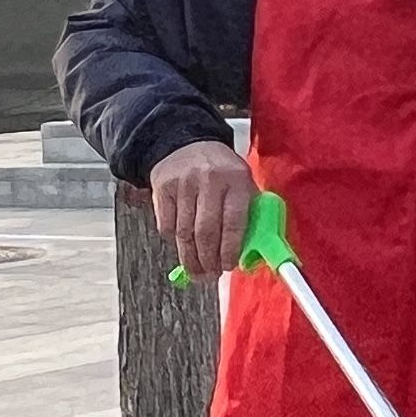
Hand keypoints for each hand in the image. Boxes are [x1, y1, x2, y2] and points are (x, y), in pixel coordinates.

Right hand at [149, 141, 256, 275]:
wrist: (186, 142)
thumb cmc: (221, 170)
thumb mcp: (243, 183)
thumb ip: (250, 215)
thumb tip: (252, 254)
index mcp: (236, 180)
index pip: (234, 223)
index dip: (230, 250)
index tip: (228, 266)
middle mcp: (209, 180)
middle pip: (206, 232)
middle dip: (207, 260)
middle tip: (210, 274)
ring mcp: (184, 184)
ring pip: (184, 233)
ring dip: (190, 258)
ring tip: (196, 269)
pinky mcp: (163, 188)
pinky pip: (166, 226)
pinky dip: (174, 241)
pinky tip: (182, 244)